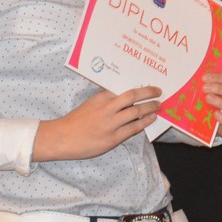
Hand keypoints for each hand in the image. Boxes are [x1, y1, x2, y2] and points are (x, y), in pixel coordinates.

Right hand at [33, 86, 160, 161]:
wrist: (62, 138)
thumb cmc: (76, 121)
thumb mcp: (90, 103)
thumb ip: (106, 100)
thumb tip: (126, 96)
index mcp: (101, 97)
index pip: (124, 88)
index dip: (138, 87)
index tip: (148, 84)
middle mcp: (107, 108)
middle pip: (132, 97)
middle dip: (148, 92)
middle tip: (159, 90)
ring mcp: (110, 123)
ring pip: (135, 112)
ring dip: (150, 108)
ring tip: (158, 105)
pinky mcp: (112, 138)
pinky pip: (133, 128)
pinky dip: (144, 122)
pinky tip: (151, 118)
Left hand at [203, 72, 221, 138]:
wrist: (221, 123)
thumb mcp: (221, 93)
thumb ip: (216, 85)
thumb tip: (204, 78)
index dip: (219, 78)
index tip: (205, 78)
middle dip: (219, 89)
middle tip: (205, 88)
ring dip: (221, 103)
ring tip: (208, 99)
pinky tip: (215, 114)